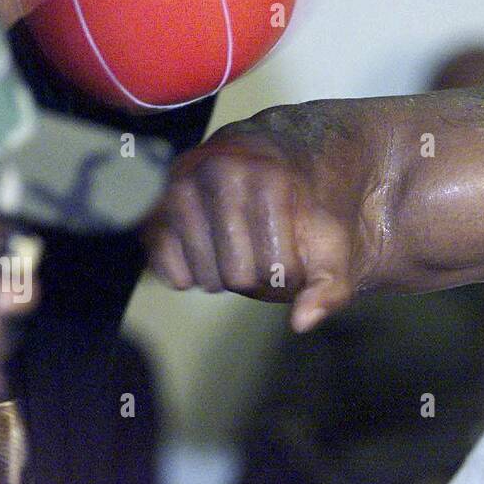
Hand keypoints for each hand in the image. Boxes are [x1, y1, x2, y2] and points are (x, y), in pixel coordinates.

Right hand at [143, 124, 357, 331]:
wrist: (263, 161)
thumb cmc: (300, 206)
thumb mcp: (330, 240)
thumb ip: (331, 285)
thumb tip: (302, 323)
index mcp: (269, 176)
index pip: (277, 269)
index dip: (291, 276)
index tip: (294, 254)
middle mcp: (219, 174)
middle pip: (238, 277)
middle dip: (258, 278)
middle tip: (266, 252)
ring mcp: (178, 189)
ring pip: (206, 280)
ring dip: (228, 278)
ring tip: (241, 246)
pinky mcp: (151, 211)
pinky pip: (174, 276)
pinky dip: (194, 274)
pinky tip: (211, 246)